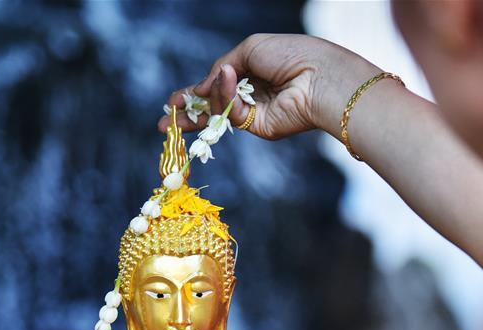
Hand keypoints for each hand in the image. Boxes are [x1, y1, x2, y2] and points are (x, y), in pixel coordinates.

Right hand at [158, 34, 380, 139]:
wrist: (317, 75)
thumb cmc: (289, 54)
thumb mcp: (249, 49)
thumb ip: (221, 69)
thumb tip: (201, 87)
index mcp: (250, 72)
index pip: (216, 85)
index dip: (194, 93)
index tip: (174, 101)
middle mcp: (251, 94)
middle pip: (212, 107)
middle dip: (188, 114)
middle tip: (165, 124)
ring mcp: (255, 113)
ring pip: (218, 114)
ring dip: (197, 111)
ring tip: (175, 115)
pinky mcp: (259, 127)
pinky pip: (233, 115)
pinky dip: (226, 97)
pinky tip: (226, 81)